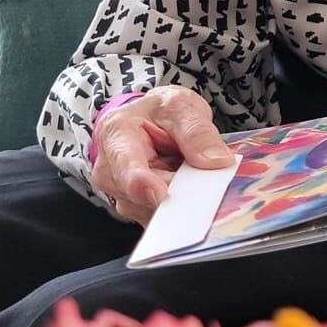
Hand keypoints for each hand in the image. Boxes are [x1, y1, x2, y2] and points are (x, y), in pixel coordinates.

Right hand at [90, 85, 232, 224]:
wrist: (151, 124)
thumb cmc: (161, 113)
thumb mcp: (182, 107)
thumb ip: (197, 132)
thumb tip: (216, 161)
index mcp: (116, 135)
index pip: (125, 163)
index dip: (141, 182)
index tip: (159, 194)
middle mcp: (110, 171)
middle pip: (145, 195)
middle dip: (179, 191)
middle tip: (207, 178)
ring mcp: (122, 196)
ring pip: (157, 210)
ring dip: (182, 198)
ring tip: (189, 172)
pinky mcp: (137, 212)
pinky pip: (164, 219)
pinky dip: (182, 208)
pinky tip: (188, 188)